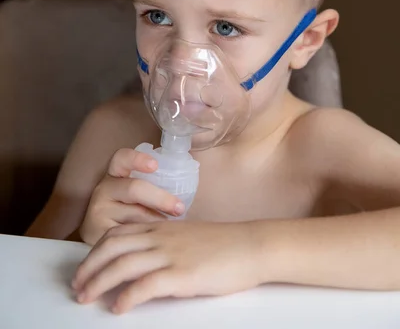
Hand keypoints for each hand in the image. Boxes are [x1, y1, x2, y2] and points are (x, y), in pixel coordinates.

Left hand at [72, 221, 264, 313]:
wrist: (250, 246)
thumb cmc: (223, 244)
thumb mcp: (187, 237)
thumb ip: (164, 243)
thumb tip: (145, 261)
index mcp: (160, 227)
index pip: (117, 234)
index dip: (95, 251)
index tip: (85, 267)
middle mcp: (160, 237)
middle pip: (112, 247)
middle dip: (89, 266)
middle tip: (77, 286)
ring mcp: (170, 254)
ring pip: (123, 264)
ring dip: (99, 282)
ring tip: (87, 297)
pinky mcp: (182, 274)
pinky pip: (146, 284)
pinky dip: (127, 296)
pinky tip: (119, 308)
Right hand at [80, 148, 185, 244]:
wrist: (102, 247)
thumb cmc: (130, 216)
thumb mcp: (138, 198)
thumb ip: (154, 188)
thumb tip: (187, 190)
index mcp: (115, 175)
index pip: (122, 158)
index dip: (137, 159)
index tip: (155, 165)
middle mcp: (104, 189)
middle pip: (134, 188)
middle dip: (161, 198)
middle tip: (180, 209)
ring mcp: (98, 211)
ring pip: (135, 214)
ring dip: (157, 221)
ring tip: (170, 230)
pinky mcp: (97, 233)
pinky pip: (128, 234)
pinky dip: (145, 236)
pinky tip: (155, 241)